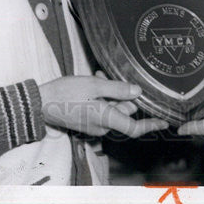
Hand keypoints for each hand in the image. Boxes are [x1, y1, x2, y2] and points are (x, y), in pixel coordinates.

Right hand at [40, 75, 167, 137]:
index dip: (150, 124)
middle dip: (122, 94)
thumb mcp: (94, 85)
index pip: (134, 127)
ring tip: (98, 76)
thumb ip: (117, 89)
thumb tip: (138, 92)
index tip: (163, 121)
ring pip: (112, 108)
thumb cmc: (66, 93)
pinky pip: (102, 110)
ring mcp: (93, 126)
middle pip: (124, 112)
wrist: (40, 103)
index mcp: (106, 118)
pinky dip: (101, 97)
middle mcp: (102, 126)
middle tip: (110, 76)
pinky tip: (93, 82)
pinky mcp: (86, 122)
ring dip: (110, 92)